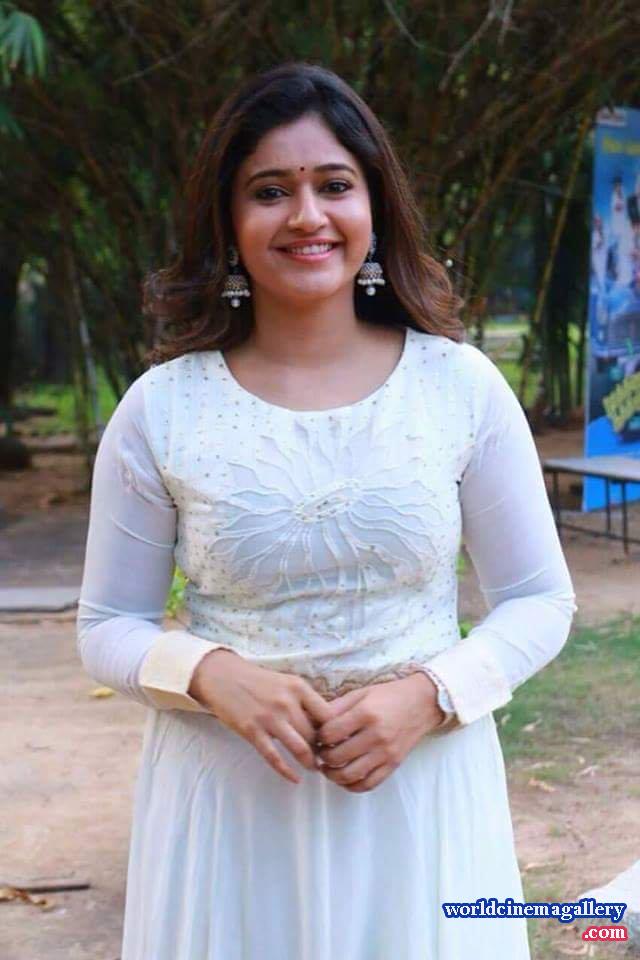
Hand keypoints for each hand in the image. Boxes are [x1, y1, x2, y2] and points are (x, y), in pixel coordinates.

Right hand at [189, 650, 332, 785]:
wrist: (223, 677)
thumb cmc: (259, 681)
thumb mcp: (286, 682)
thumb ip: (304, 700)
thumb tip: (327, 724)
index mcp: (298, 687)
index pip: (328, 714)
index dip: (335, 730)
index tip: (337, 740)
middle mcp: (287, 702)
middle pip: (315, 734)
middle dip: (322, 750)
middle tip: (326, 759)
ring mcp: (269, 718)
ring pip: (299, 748)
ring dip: (310, 762)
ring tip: (314, 769)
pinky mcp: (253, 731)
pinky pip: (274, 757)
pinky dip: (287, 771)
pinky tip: (295, 778)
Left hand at [315, 672, 444, 793]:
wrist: (422, 703)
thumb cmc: (389, 695)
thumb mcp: (361, 693)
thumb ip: (337, 707)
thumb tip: (314, 720)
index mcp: (365, 713)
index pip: (330, 733)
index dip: (318, 737)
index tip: (317, 736)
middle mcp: (376, 735)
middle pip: (337, 757)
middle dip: (322, 757)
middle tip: (319, 752)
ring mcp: (386, 753)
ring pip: (350, 775)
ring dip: (332, 775)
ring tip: (327, 768)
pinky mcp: (393, 765)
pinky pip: (369, 784)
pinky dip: (352, 786)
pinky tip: (344, 778)